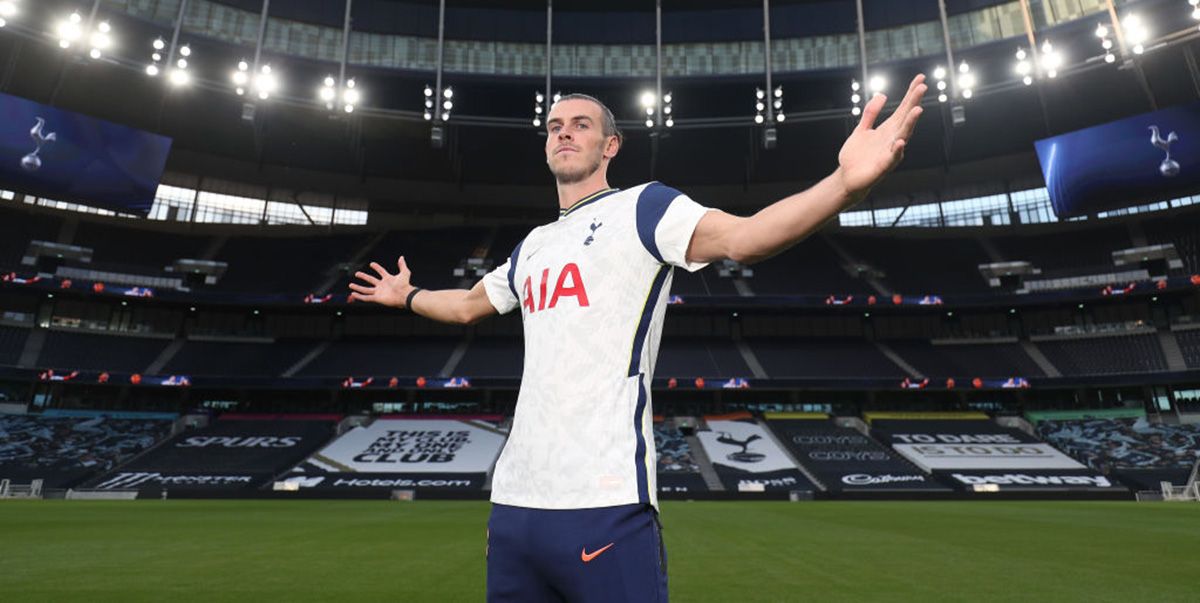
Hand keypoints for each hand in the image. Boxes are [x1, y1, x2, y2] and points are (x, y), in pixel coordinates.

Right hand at [348, 257, 413, 307]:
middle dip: (363, 276)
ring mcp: (379, 292)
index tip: (372, 264)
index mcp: (388, 279)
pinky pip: (366, 298)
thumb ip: (402, 265)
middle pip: (370, 280)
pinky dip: (359, 296)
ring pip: (366, 290)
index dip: (377, 267)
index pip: (381, 271)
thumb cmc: (405, 285)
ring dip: (358, 287)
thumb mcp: (405, 273)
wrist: (405, 295)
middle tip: (356, 273)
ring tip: (350, 285)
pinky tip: (353, 294)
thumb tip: (401, 257)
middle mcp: (382, 285)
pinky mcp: (377, 298)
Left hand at [836, 74, 926, 196]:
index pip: (903, 109)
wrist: (847, 177)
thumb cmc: (857, 156)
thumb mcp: (862, 129)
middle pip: (906, 118)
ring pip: (903, 136)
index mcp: (888, 129)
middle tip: (922, 87)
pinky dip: (897, 150)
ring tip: (917, 109)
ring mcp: (890, 152)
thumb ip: (871, 113)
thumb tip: (882, 95)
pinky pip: (892, 157)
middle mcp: (893, 139)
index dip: (911, 94)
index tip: (921, 78)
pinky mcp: (883, 166)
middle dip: (914, 103)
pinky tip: (900, 141)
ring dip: (910, 123)